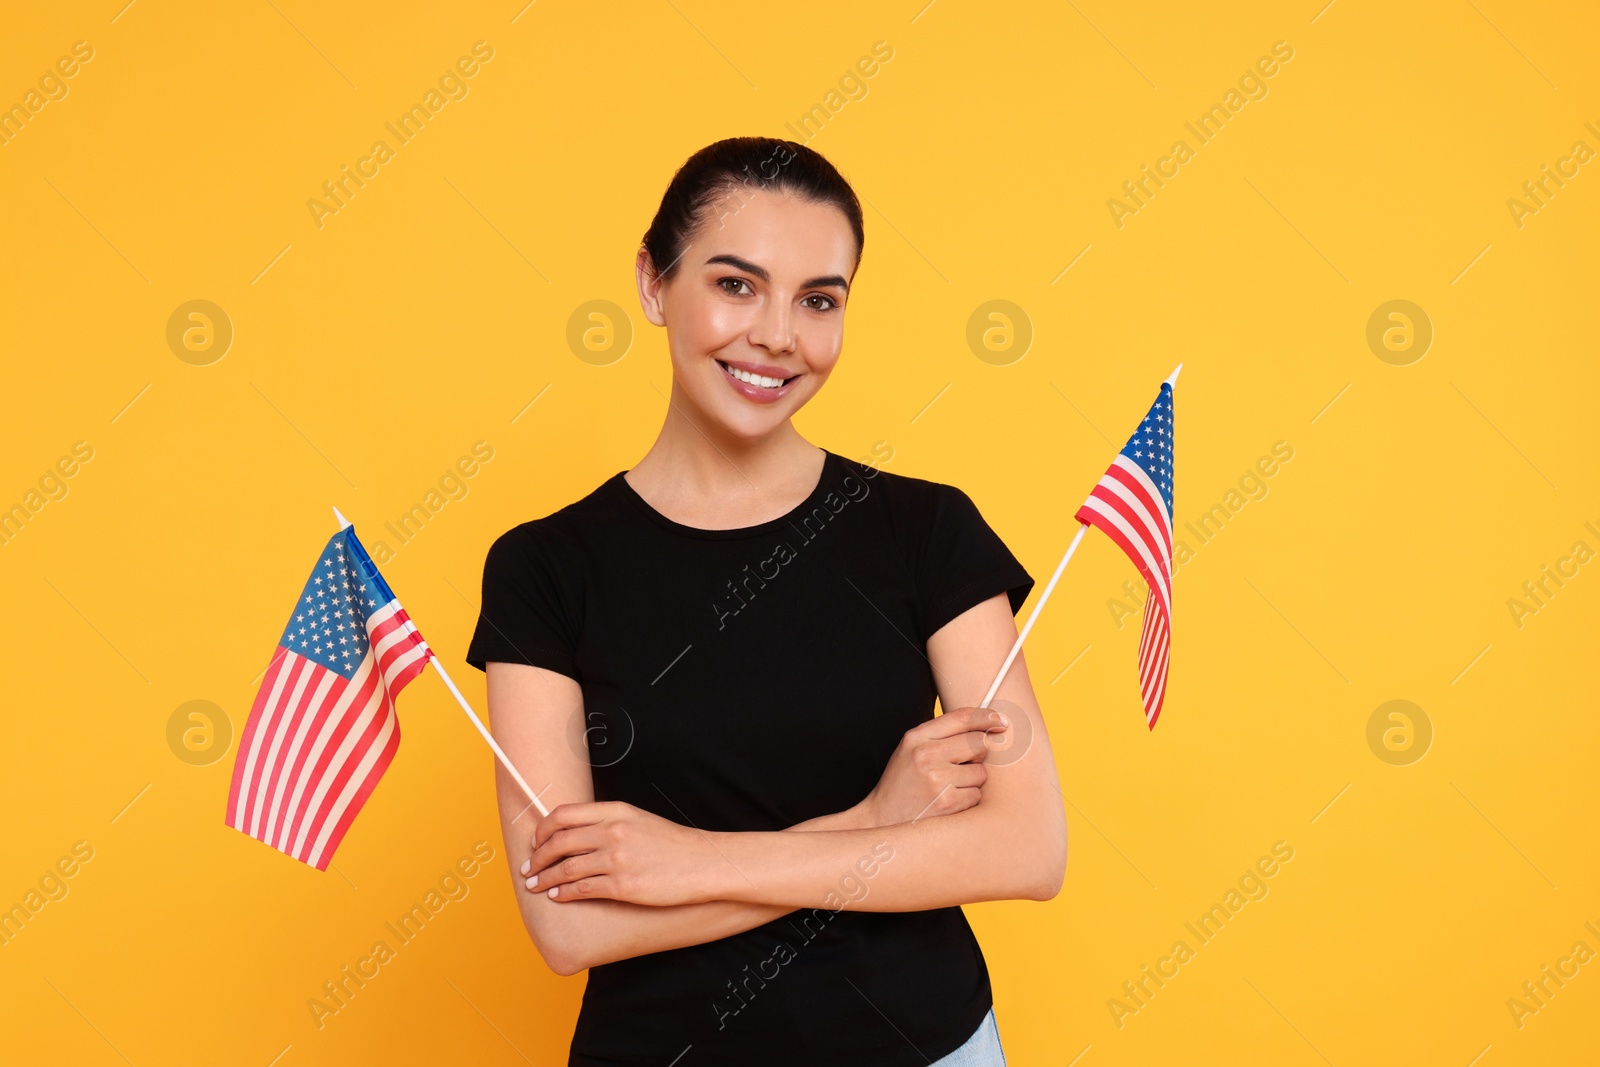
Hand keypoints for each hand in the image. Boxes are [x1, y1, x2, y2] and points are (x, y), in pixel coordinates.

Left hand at [520, 801, 726, 905]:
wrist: (703, 864)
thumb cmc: (674, 844)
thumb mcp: (640, 820)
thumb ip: (610, 821)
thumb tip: (578, 832)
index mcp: (617, 811)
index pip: (564, 814)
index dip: (543, 829)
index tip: (536, 841)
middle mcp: (613, 832)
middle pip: (559, 841)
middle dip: (537, 856)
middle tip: (528, 867)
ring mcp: (617, 859)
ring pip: (566, 867)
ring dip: (545, 878)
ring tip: (535, 885)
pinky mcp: (623, 885)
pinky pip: (582, 889)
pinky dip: (564, 893)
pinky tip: (557, 896)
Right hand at [860, 705, 1009, 825]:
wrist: (882, 820)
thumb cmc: (902, 784)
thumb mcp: (911, 751)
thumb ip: (940, 736)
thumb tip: (984, 727)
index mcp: (916, 737)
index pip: (961, 717)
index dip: (986, 717)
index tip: (1000, 721)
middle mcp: (926, 755)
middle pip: (978, 743)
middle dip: (979, 754)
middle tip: (965, 764)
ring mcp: (937, 779)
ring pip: (981, 772)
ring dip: (972, 781)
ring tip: (949, 787)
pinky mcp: (948, 803)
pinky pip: (977, 795)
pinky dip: (968, 799)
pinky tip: (949, 802)